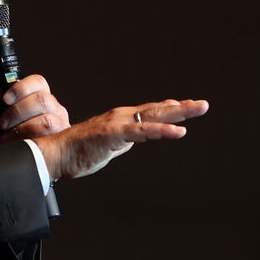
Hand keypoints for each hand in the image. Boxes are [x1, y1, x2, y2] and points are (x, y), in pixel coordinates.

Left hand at [0, 74, 70, 144]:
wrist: (21, 170)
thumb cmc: (12, 146)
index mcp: (40, 101)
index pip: (38, 82)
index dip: (22, 87)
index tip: (5, 99)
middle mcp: (54, 110)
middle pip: (42, 99)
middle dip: (17, 111)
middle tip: (3, 123)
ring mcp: (61, 126)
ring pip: (46, 119)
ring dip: (22, 128)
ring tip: (10, 136)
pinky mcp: (63, 142)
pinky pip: (48, 137)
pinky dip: (28, 139)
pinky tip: (20, 145)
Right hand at [32, 99, 208, 181]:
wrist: (56, 155)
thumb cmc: (79, 151)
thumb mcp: (109, 146)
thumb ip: (123, 140)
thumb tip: (134, 139)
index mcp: (121, 120)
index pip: (150, 112)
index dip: (170, 109)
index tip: (187, 105)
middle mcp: (122, 117)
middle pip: (157, 110)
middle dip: (182, 107)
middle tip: (203, 105)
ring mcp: (119, 124)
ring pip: (154, 116)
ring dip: (178, 113)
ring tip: (197, 109)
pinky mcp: (114, 135)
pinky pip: (142, 132)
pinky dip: (162, 131)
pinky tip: (178, 131)